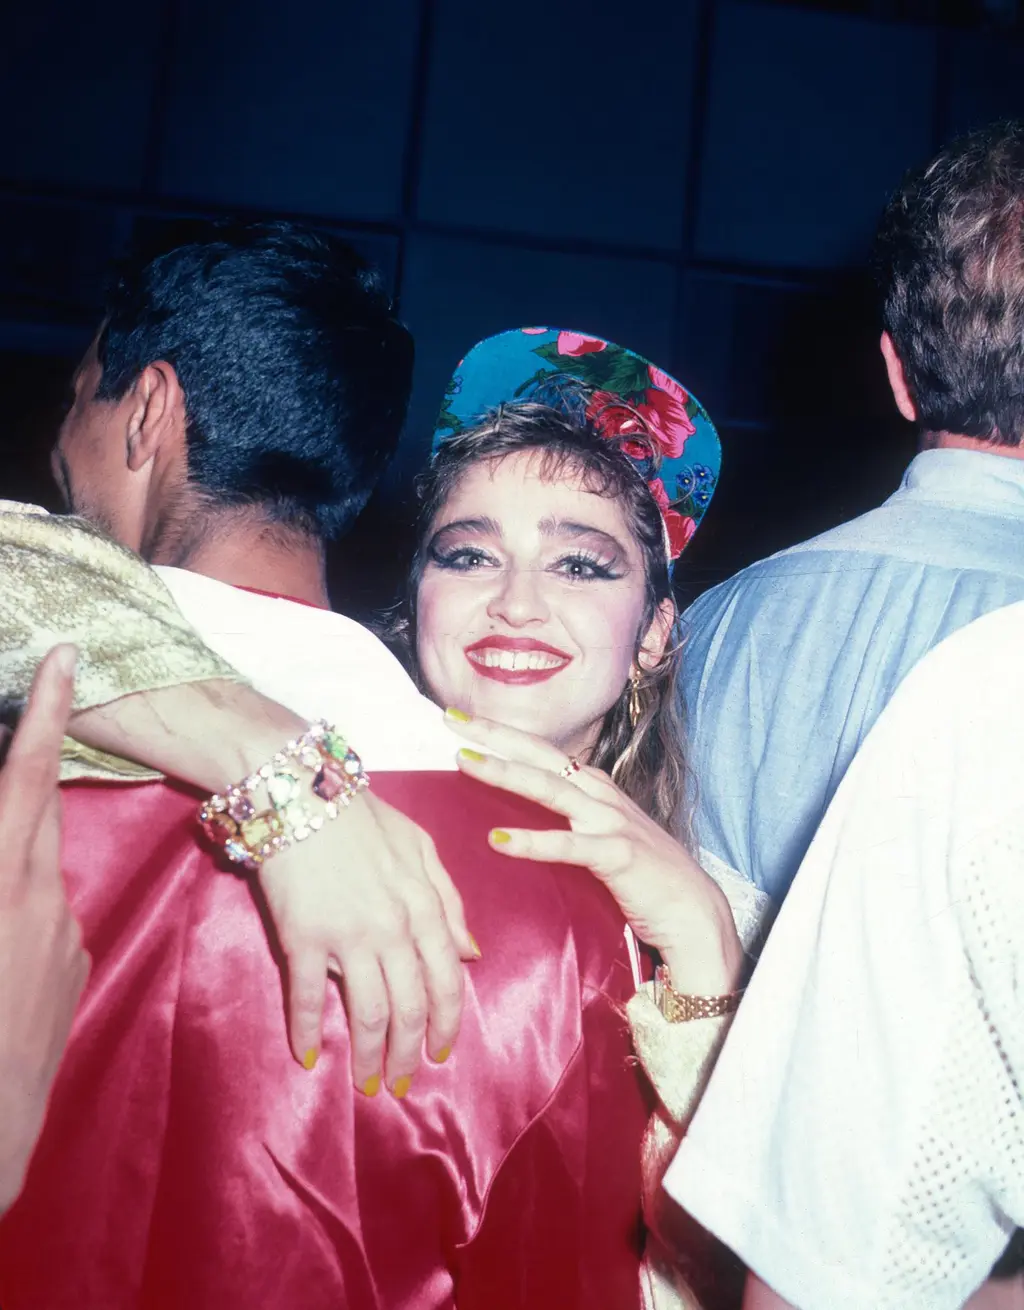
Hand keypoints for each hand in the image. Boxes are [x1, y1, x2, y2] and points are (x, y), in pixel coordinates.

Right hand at [0, 645, 89, 1212]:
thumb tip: (5, 815)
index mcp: (3, 874)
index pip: (28, 772)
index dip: (51, 710)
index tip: (72, 658)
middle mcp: (43, 892)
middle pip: (38, 808)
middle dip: (26, 773)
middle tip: (14, 745)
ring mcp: (68, 931)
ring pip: (38, 866)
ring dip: (12, 857)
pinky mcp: (78, 966)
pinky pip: (50, 916)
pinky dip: (22, 911)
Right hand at [256, 790, 478, 1096]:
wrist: (302, 792)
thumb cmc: (363, 817)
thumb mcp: (421, 847)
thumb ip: (449, 900)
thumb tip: (473, 953)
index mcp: (425, 906)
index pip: (446, 980)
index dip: (446, 1023)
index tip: (439, 1053)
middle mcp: (393, 928)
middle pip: (409, 1008)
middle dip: (407, 1054)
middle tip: (400, 1084)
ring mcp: (348, 935)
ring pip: (367, 1013)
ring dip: (367, 1057)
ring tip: (364, 1085)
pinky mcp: (304, 937)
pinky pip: (309, 996)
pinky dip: (307, 1031)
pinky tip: (307, 1056)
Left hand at [447, 712, 743, 995]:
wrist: (694, 910)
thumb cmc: (645, 876)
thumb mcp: (604, 835)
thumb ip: (572, 818)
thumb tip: (528, 811)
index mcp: (596, 789)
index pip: (543, 751)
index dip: (503, 733)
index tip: (462, 717)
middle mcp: (602, 796)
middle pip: (542, 756)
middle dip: (496, 734)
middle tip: (452, 718)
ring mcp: (612, 822)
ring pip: (551, 789)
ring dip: (506, 773)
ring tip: (465, 762)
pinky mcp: (619, 855)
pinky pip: (569, 846)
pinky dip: (532, 842)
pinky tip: (498, 840)